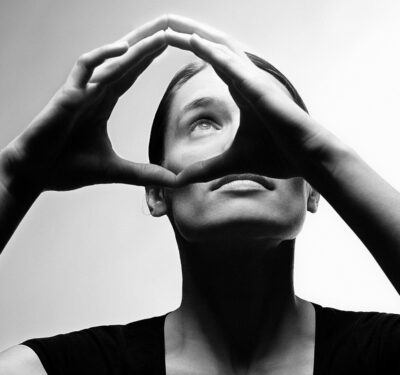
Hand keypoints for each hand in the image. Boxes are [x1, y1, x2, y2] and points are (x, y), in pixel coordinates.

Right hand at [1, 16, 177, 196]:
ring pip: (111, 61)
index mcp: (102, 104)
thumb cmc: (67, 168)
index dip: (147, 60)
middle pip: (124, 62)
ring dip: (136, 47)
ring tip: (160, 34)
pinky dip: (103, 56)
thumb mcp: (115, 171)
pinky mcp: (67, 96)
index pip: (129, 75)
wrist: (35, 175)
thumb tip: (174, 181)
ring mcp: (80, 92)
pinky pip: (85, 67)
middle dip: (147, 46)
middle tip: (171, 29)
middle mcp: (93, 93)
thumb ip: (144, 173)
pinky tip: (125, 49)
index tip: (168, 46)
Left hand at [165, 15, 334, 182]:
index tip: (169, 44)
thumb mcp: (232, 162)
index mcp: (243, 90)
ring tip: (168, 23)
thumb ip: (206, 168)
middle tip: (163, 24)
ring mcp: (254, 81)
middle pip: (215, 48)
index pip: (214, 62)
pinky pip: (232, 64)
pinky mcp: (259, 88)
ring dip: (194, 35)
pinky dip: (211, 51)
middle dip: (189, 34)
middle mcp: (248, 79)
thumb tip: (181, 179)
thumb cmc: (279, 155)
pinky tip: (191, 40)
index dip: (194, 50)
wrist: (307, 159)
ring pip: (220, 48)